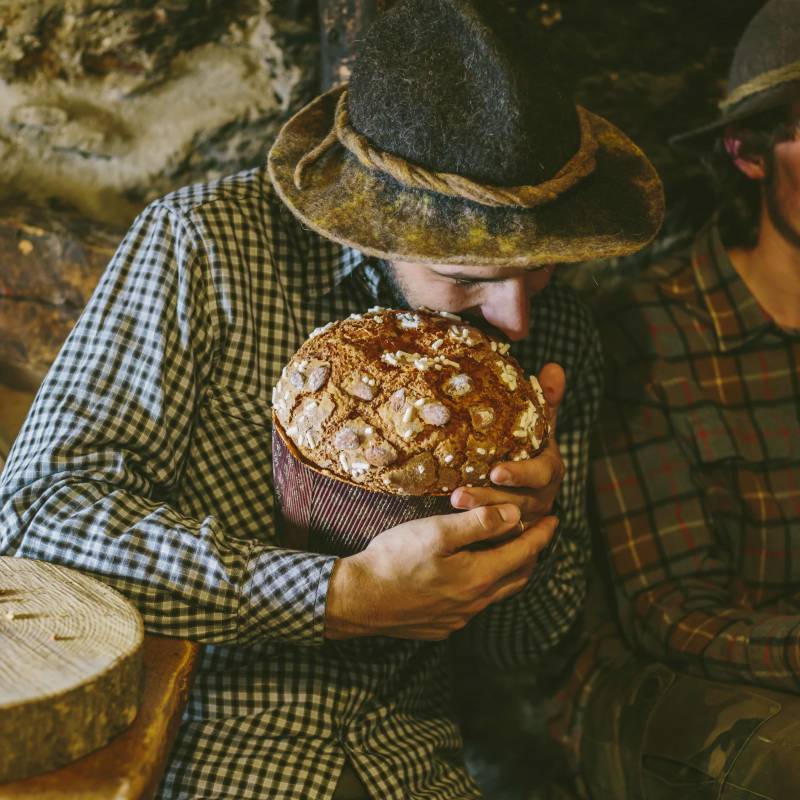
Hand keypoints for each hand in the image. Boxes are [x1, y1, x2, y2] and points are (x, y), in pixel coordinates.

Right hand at [324, 504, 557, 640]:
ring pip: (497, 593)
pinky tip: (473, 576)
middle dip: (532, 553)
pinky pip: (475, 605)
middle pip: (518, 576)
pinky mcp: (442, 626)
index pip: (524, 552)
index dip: (542, 534)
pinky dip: (485, 586)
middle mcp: (475, 602)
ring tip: (511, 552)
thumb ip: (478, 523)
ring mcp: (459, 618)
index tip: (555, 519)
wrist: (358, 600)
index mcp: (479, 576)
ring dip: (510, 571)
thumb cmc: (395, 560)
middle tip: (537, 533)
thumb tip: (514, 514)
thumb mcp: (437, 532)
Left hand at [450, 362, 565, 523]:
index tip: (496, 471)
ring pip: (502, 520)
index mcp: (549, 469)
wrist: (524, 479)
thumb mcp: (539, 423)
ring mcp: (524, 516)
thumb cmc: (529, 444)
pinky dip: (473, 527)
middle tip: (459, 495)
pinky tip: (448, 520)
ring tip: (451, 502)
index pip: (539, 475)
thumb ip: (546, 400)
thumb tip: (555, 366)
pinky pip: (492, 532)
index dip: (519, 474)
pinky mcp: (508, 530)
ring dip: (476, 513)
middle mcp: (540, 496)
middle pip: (516, 502)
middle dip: (488, 499)